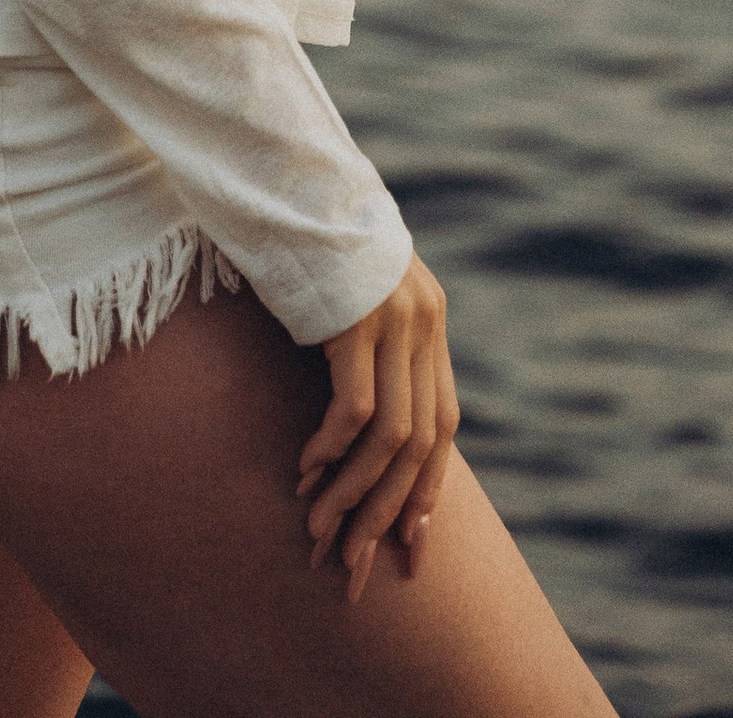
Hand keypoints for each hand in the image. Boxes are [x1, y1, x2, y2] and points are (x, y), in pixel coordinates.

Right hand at [296, 253, 458, 603]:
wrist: (289, 169)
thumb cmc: (307, 233)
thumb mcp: (352, 291)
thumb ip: (370, 339)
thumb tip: (357, 409)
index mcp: (431, 318)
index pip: (443, 424)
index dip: (427, 489)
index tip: (409, 545)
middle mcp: (423, 322)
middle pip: (421, 442)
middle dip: (389, 511)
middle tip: (359, 564)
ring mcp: (392, 318)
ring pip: (390, 436)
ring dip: (354, 493)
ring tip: (322, 529)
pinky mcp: (356, 317)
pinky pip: (354, 408)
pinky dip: (331, 450)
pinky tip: (307, 472)